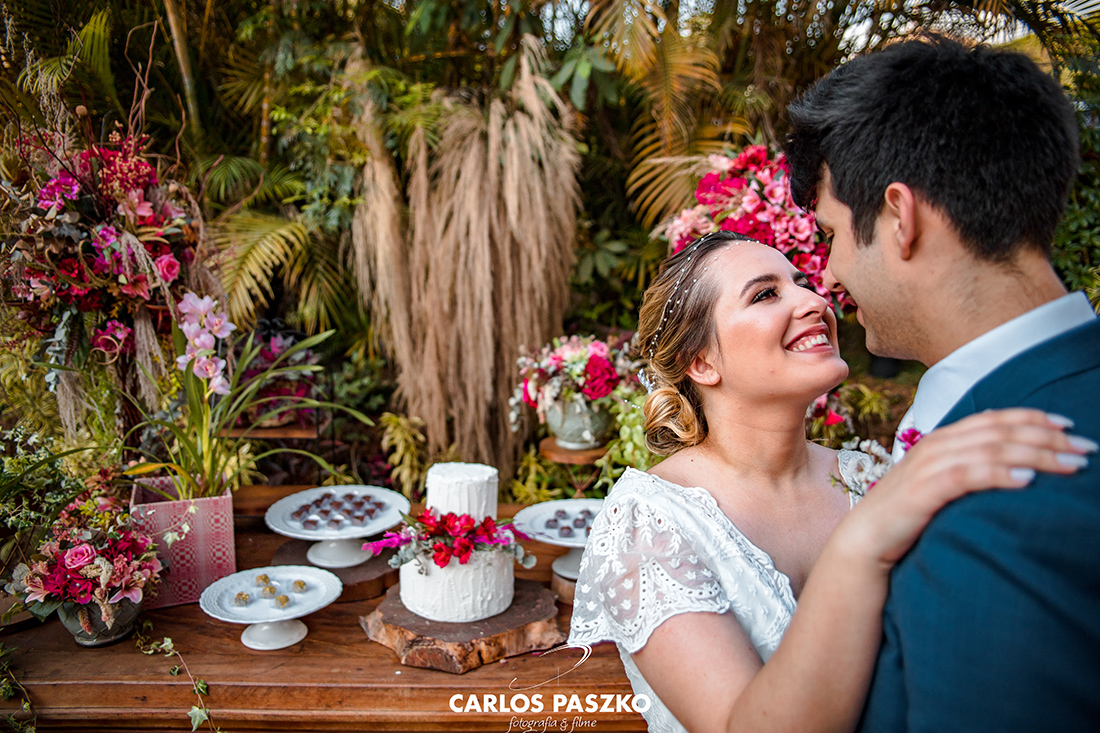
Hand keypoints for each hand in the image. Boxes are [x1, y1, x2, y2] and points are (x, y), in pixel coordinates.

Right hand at [836, 409, 1094, 571]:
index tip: (1071, 425)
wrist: (864, 543)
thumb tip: (1013, 467)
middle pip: (1000, 430)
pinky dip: (1000, 473)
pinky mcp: (924, 490)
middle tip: (1086, 447)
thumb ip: (968, 470)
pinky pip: (968, 474)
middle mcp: (936, 445)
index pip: (995, 418)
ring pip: (991, 448)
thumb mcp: (940, 486)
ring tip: (1071, 463)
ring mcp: (928, 466)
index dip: (1034, 417)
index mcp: (942, 439)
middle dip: (1048, 436)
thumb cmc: (907, 518)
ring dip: (1036, 453)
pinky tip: (1028, 480)